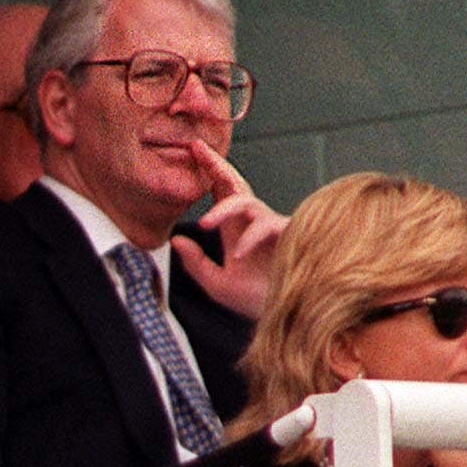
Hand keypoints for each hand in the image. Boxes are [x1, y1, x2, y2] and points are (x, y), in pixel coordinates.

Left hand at [171, 140, 284, 318]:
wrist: (289, 318)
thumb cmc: (258, 302)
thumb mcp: (218, 285)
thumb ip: (197, 264)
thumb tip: (176, 240)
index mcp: (236, 230)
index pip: (220, 193)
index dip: (206, 171)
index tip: (190, 151)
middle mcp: (253, 223)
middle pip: (234, 185)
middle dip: (215, 165)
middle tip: (197, 148)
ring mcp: (271, 228)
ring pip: (247, 202)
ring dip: (225, 209)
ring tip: (206, 222)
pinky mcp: (289, 238)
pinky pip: (266, 228)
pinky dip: (251, 239)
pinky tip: (238, 254)